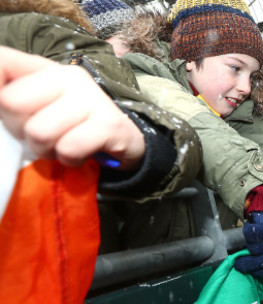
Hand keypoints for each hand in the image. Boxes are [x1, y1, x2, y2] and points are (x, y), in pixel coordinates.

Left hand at [0, 46, 144, 168]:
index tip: (5, 112)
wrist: (126, 142)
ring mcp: (91, 97)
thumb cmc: (74, 128)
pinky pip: (69, 148)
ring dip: (46, 150)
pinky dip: (70, 160)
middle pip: (12, 103)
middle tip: (41, 136)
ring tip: (61, 147)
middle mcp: (68, 76)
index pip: (2, 61)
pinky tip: (80, 155)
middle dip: (20, 130)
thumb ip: (12, 103)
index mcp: (45, 68)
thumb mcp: (39, 110)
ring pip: (39, 131)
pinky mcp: (109, 123)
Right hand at [234, 210, 262, 277]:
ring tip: (256, 236)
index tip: (251, 272)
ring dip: (250, 243)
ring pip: (252, 249)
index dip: (259, 273)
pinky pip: (249, 235)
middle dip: (246, 265)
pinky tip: (254, 227)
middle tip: (238, 265)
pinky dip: (248, 231)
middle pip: (258, 263)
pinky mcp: (262, 231)